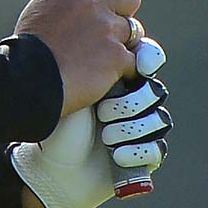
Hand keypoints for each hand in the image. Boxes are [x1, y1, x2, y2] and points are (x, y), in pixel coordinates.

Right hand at [12, 0, 142, 115]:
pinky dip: (121, 69)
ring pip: (133, 30)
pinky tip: (99, 75)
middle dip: (120, 12)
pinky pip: (134, 60)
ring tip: (92, 58)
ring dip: (119, 43)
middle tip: (99, 30)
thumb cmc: (28, 51)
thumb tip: (99, 2)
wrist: (27, 83)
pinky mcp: (118, 56)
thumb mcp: (42, 10)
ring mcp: (107, 28)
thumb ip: (71, 1)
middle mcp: (90, 0)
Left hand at [12, 36, 172, 207]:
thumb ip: (97, 62)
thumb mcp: (74, 86)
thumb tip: (122, 43)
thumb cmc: (56, 121)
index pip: (147, 58)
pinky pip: (157, 149)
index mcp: (114, 76)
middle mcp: (130, 100)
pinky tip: (116, 154)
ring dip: (130, 128)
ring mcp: (139, 128)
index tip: (140, 65)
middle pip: (155, 91)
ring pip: (159, 120)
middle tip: (104, 112)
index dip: (149, 58)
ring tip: (105, 135)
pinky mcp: (143, 156)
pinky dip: (137, 151)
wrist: (48, 165)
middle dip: (132, 102)